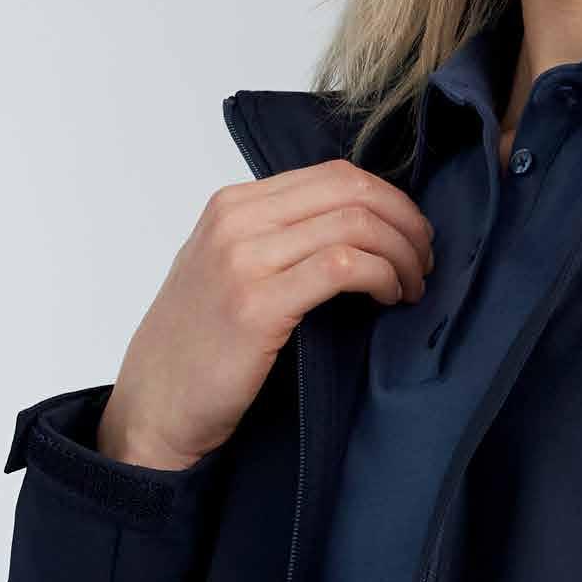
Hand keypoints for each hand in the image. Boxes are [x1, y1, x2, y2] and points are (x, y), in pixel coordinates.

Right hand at [96, 159, 435, 471]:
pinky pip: (342, 266)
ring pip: (354, 224)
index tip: (412, 236)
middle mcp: (237, 221)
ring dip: (401, 254)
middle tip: (424, 260)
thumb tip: (356, 228)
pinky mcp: (258, 304)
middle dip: (405, 222)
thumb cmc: (200, 348)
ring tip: (412, 287)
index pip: (333, 174)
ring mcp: (244, 260)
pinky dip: (381, 276)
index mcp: (233, 205)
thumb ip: (278, 240)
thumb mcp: (230, 271)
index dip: (390, 200)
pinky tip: (388, 299)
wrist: (156, 406)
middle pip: (351, 189)